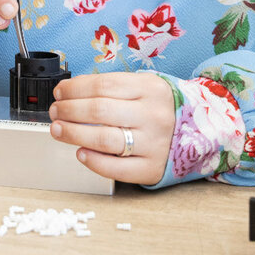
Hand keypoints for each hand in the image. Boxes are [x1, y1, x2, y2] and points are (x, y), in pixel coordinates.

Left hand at [47, 71, 173, 185]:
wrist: (199, 132)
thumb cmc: (158, 108)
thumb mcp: (143, 86)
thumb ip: (112, 88)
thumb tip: (69, 92)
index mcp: (150, 89)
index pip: (103, 85)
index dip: (74, 89)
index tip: (59, 92)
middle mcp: (154, 115)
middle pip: (99, 110)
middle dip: (69, 110)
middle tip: (55, 112)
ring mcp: (154, 143)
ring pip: (104, 139)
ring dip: (73, 133)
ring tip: (58, 129)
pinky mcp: (151, 168)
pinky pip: (117, 169)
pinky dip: (93, 161)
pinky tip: (80, 153)